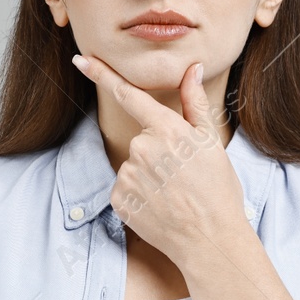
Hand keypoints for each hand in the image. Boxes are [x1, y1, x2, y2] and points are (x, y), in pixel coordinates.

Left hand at [71, 53, 248, 266]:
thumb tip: (190, 68)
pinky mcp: (118, 199)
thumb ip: (194, 103)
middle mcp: (142, 149)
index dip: (101, 74)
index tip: (81, 59)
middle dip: (157, 153)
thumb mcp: (211, 143)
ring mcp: (127, 176)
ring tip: (174, 195)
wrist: (210, 240)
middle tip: (183, 176)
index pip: (129, 95)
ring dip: (148, 177)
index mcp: (167, 130)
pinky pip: (125, 189)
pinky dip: (139, 196)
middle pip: (141, 141)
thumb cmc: (218, 191)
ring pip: (133, 166)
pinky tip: (160, 206)